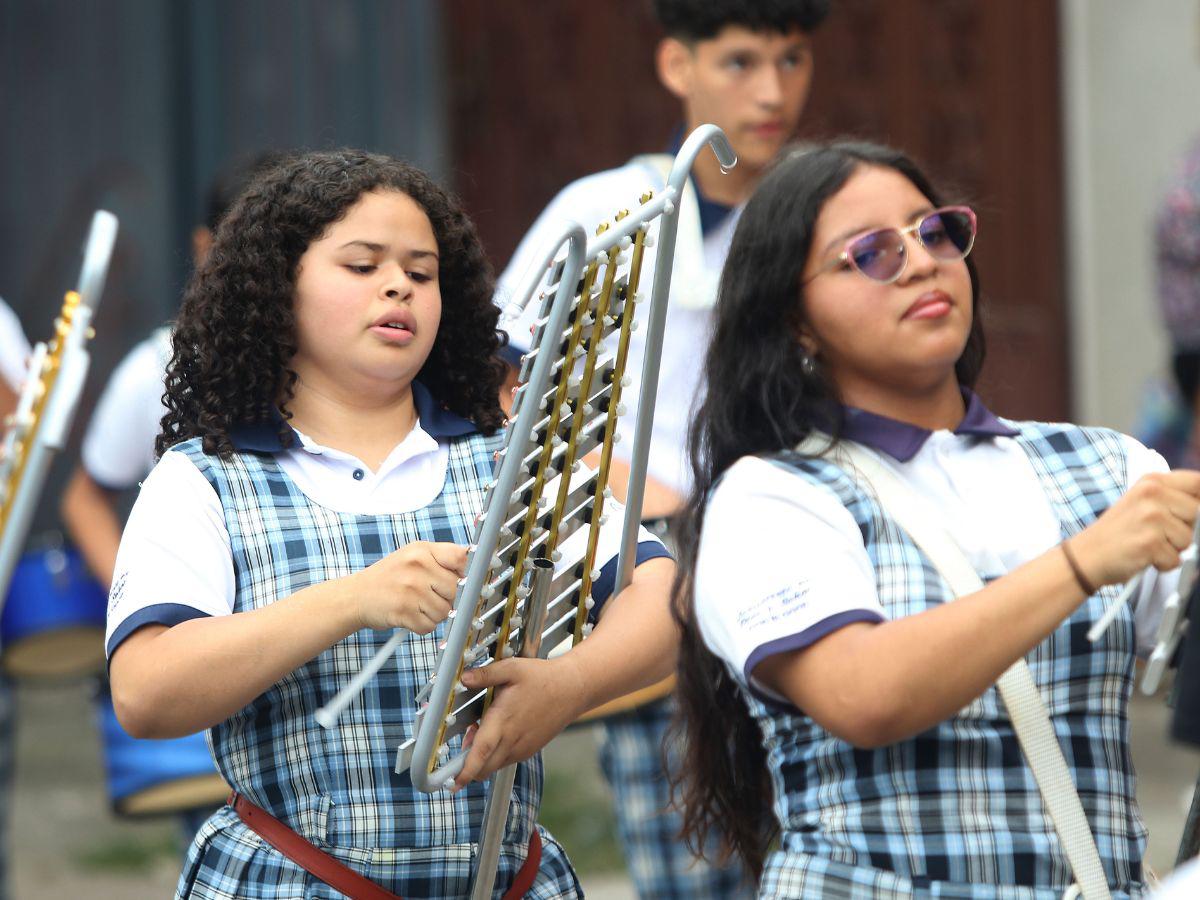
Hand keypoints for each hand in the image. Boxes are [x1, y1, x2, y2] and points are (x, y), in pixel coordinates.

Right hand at [347, 541, 466, 633]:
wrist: (356, 595)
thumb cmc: (390, 577)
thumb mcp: (413, 556)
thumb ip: (443, 559)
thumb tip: (476, 570)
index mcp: (423, 550)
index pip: (462, 558)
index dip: (469, 573)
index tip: (470, 582)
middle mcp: (417, 567)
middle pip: (456, 590)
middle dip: (448, 599)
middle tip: (431, 597)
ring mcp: (410, 589)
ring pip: (445, 611)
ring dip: (434, 615)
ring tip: (417, 605)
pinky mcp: (404, 612)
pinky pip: (430, 626)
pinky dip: (422, 626)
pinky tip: (411, 615)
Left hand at [449, 656, 587, 789]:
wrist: (572, 689)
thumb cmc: (543, 678)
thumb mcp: (512, 668)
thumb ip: (486, 674)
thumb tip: (464, 677)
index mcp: (504, 722)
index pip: (481, 753)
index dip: (465, 770)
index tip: (453, 783)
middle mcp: (512, 740)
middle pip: (484, 768)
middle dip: (468, 766)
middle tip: (465, 742)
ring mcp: (522, 748)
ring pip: (495, 765)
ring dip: (482, 758)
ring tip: (483, 730)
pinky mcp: (529, 750)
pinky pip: (506, 760)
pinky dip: (496, 755)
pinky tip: (499, 732)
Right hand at [1071, 470, 1199, 586]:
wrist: (1087, 554)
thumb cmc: (1118, 532)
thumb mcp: (1142, 502)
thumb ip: (1173, 498)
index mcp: (1152, 481)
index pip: (1198, 482)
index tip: (1190, 515)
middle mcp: (1152, 494)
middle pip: (1198, 513)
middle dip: (1185, 530)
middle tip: (1160, 533)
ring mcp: (1151, 517)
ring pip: (1189, 539)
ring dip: (1173, 549)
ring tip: (1149, 544)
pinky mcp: (1149, 542)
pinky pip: (1176, 559)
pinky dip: (1163, 564)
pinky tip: (1143, 556)